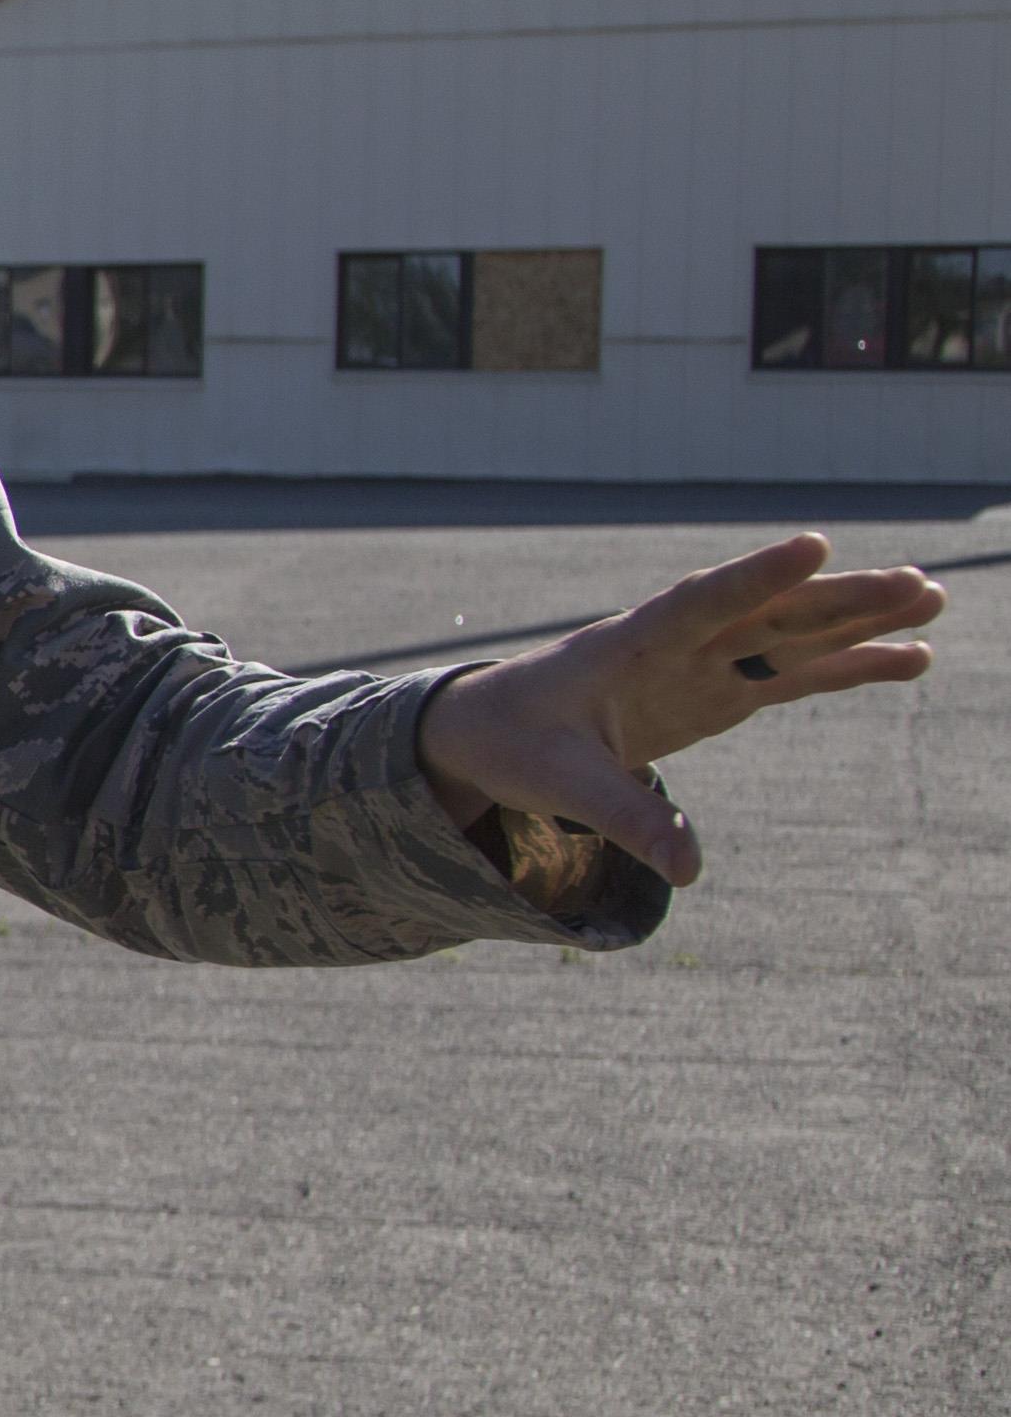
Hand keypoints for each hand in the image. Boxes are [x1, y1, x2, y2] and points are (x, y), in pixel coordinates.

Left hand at [414, 532, 944, 884]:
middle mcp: (674, 645)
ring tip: (932, 603)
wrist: (484, 732)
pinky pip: (790, 675)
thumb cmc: (510, 743)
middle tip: (918, 585)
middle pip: (767, 614)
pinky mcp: (716, 692)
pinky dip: (847, 665)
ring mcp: (700, 665)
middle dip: (839, 600)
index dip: (754, 578)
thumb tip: (686, 870)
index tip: (816, 545)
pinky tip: (909, 658)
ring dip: (859, 620)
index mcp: (625, 647)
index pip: (697, 603)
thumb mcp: (556, 783)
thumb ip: (623, 817)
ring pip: (789, 635)